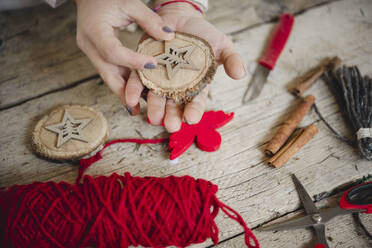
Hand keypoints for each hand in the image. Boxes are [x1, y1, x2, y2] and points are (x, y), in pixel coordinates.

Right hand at [74, 0, 173, 106]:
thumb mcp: (130, 3)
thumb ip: (149, 19)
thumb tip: (170, 37)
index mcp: (94, 30)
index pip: (113, 52)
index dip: (132, 61)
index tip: (153, 65)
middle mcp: (89, 45)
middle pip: (106, 73)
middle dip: (122, 92)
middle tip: (137, 108)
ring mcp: (90, 51)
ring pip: (107, 76)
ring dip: (122, 91)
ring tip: (136, 108)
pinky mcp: (96, 54)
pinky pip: (110, 71)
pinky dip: (122, 81)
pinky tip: (134, 91)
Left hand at [125, 1, 245, 132]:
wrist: (180, 18)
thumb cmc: (203, 35)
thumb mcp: (221, 45)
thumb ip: (232, 59)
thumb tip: (241, 74)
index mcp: (195, 86)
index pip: (195, 102)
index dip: (194, 111)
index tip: (191, 119)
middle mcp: (176, 87)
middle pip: (174, 105)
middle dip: (172, 116)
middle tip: (170, 126)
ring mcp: (159, 79)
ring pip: (155, 97)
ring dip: (153, 108)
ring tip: (153, 118)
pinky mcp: (143, 68)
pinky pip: (137, 82)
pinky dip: (133, 92)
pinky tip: (131, 101)